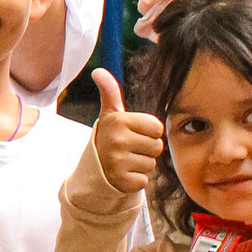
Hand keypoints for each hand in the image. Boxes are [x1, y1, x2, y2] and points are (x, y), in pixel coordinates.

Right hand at [89, 70, 165, 194]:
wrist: (93, 168)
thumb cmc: (111, 138)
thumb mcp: (111, 115)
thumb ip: (110, 92)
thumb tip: (97, 70)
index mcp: (117, 121)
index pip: (157, 127)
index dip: (148, 132)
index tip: (131, 134)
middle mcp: (116, 140)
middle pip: (157, 146)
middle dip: (146, 149)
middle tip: (128, 149)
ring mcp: (118, 162)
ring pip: (152, 163)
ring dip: (141, 164)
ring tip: (126, 161)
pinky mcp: (122, 181)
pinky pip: (145, 179)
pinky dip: (136, 179)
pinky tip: (124, 174)